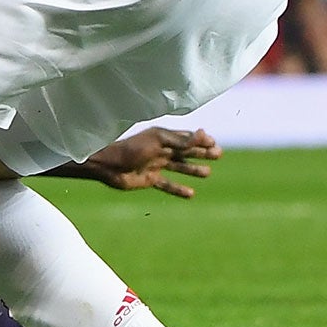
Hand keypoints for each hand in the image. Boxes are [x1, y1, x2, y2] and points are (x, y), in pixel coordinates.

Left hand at [84, 127, 221, 198]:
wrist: (108, 166)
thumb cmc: (132, 149)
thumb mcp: (159, 142)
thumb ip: (181, 141)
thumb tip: (204, 133)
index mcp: (162, 137)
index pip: (185, 137)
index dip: (200, 139)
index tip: (214, 143)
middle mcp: (160, 149)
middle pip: (185, 151)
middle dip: (201, 153)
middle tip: (218, 155)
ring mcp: (155, 164)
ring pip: (178, 167)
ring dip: (193, 169)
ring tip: (207, 173)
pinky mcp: (150, 179)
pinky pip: (167, 184)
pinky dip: (178, 189)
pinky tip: (190, 194)